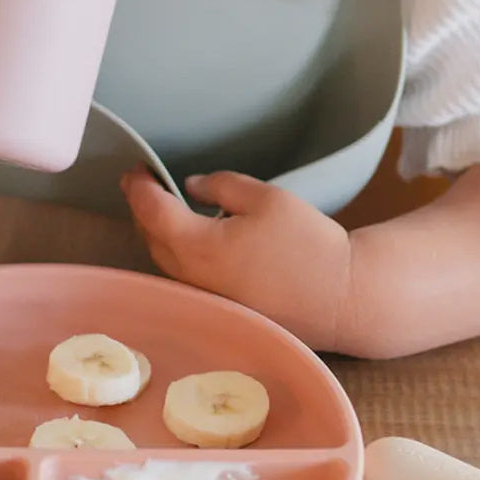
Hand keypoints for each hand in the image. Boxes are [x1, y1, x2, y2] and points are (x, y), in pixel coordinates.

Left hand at [122, 168, 353, 351]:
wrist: (343, 299)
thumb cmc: (308, 244)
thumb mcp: (265, 198)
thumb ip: (220, 186)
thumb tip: (189, 187)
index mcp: (198, 246)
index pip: (150, 211)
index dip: (138, 187)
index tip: (136, 169)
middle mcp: (193, 278)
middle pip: (150, 238)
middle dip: (142, 208)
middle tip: (144, 183)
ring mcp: (205, 299)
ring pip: (164, 261)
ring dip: (156, 233)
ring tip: (161, 206)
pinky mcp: (221, 310)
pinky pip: (183, 278)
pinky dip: (175, 253)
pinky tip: (187, 239)